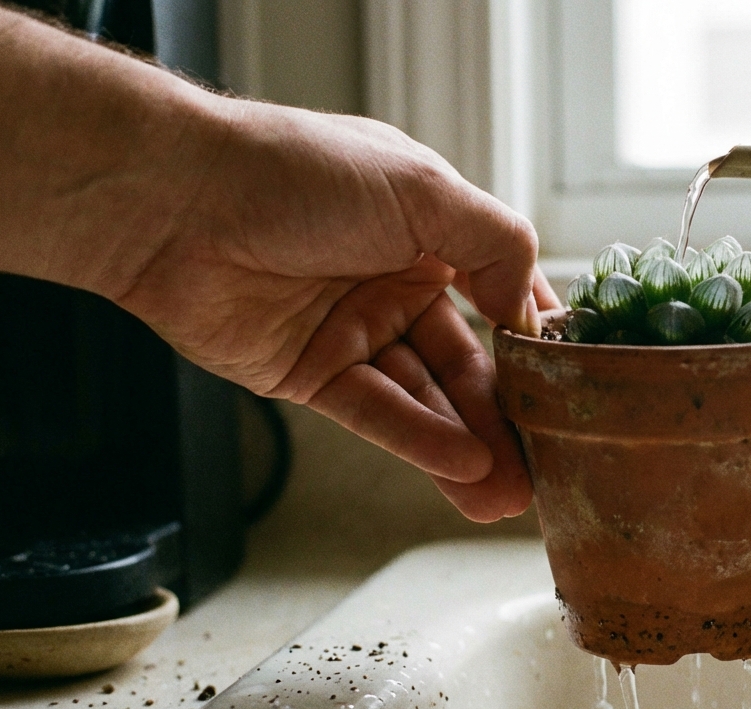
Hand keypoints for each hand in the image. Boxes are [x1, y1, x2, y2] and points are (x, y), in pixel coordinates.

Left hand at [115, 97, 559, 522]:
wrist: (174, 201)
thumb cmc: (297, 174)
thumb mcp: (424, 191)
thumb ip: (497, 246)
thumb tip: (535, 311)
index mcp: (431, 230)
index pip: (503, 294)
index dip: (537, 344)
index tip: (576, 390)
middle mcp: (397, 281)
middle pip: (468, 361)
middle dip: (509, 416)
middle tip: (548, 467)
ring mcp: (354, 331)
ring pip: (428, 397)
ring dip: (472, 443)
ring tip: (512, 493)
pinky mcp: (311, 374)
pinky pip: (377, 413)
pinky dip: (420, 441)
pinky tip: (462, 469)